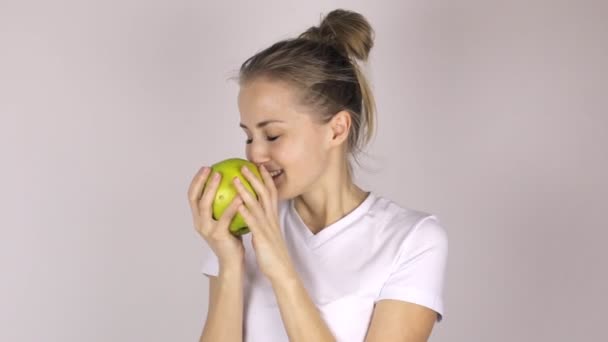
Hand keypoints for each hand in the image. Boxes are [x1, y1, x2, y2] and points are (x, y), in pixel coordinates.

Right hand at [188, 166, 244, 266]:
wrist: (232, 262)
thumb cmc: (232, 239)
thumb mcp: (225, 219)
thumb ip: (223, 206)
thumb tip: (232, 184)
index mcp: (199, 218)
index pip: (193, 196)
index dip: (196, 181)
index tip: (205, 167)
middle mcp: (199, 223)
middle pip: (195, 198)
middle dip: (201, 181)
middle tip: (211, 168)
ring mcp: (206, 229)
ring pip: (205, 205)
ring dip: (212, 188)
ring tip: (222, 176)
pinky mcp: (217, 235)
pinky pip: (225, 217)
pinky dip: (232, 205)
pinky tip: (241, 195)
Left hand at [232, 165, 296, 281]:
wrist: (282, 270)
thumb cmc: (273, 254)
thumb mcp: (269, 233)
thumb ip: (263, 222)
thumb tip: (254, 214)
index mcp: (273, 217)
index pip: (271, 193)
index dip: (266, 179)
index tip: (259, 167)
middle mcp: (271, 218)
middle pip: (264, 193)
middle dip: (255, 178)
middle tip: (244, 166)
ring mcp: (267, 227)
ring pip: (257, 205)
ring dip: (246, 191)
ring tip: (235, 180)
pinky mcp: (262, 237)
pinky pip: (253, 223)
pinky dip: (246, 213)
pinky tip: (237, 205)